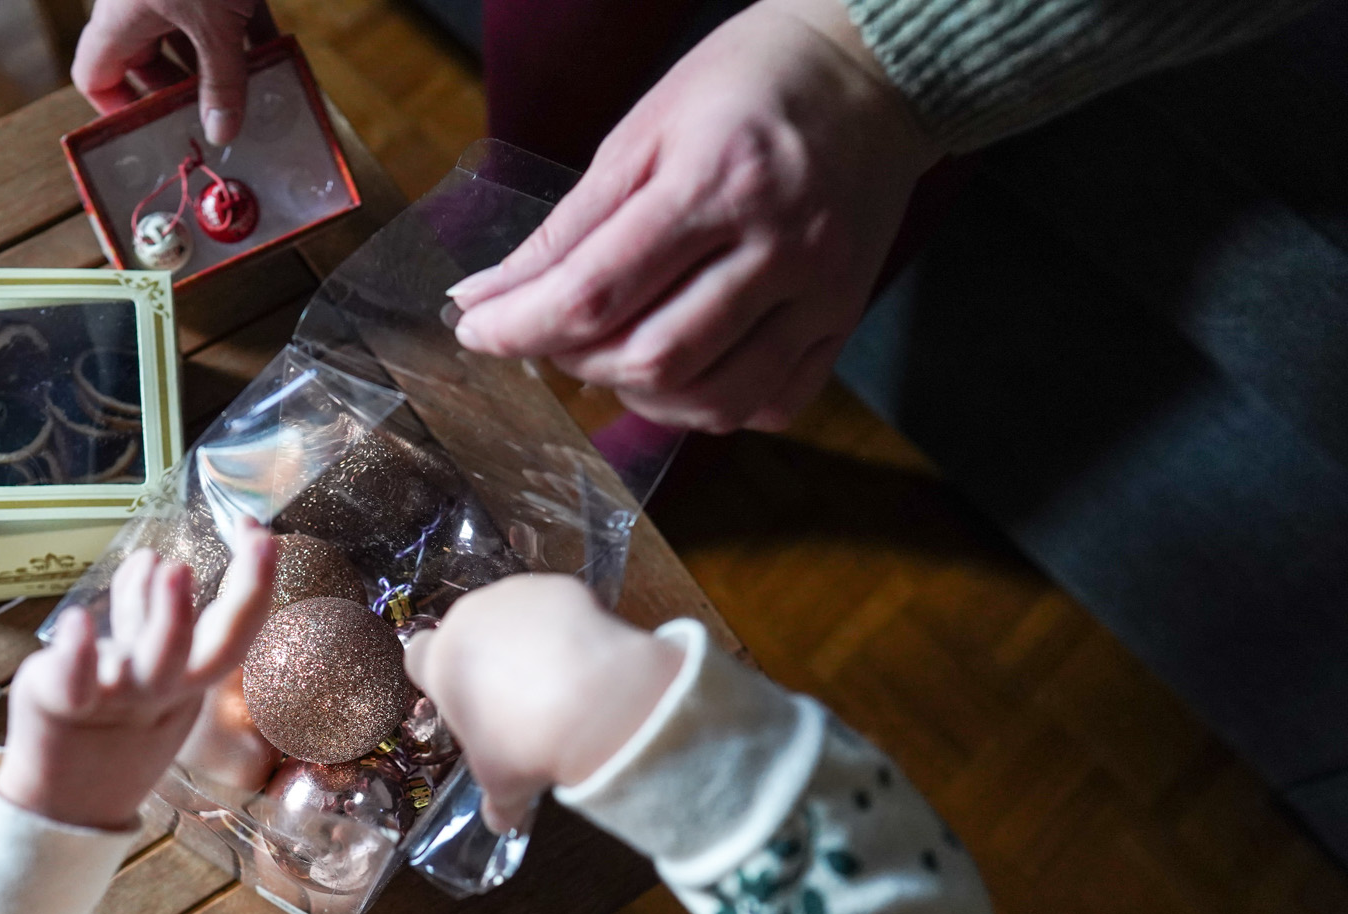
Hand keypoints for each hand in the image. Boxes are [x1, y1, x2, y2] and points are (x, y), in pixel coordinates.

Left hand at [0, 525, 277, 829]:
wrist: (66, 798)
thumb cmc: (112, 722)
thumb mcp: (140, 665)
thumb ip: (142, 611)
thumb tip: (152, 558)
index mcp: (190, 680)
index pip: (237, 630)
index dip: (256, 582)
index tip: (262, 532)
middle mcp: (163, 690)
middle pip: (208, 650)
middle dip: (234, 598)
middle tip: (248, 547)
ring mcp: (118, 698)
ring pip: (152, 661)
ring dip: (164, 614)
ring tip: (163, 564)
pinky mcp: (66, 702)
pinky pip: (77, 679)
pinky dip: (80, 650)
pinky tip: (79, 617)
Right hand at [72, 0, 274, 144]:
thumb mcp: (213, 23)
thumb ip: (221, 78)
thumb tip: (222, 133)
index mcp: (120, 20)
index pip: (96, 77)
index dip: (117, 112)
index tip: (152, 137)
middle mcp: (140, 4)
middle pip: (148, 62)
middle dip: (180, 95)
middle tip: (210, 125)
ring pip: (191, 39)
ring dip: (220, 69)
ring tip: (251, 102)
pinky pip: (227, 14)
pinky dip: (249, 37)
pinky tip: (279, 61)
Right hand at [403, 576, 686, 829]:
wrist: (590, 704)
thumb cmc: (525, 746)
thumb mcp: (503, 782)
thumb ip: (496, 800)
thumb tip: (499, 822)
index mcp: (440, 662)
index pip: (418, 656)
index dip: (437, 674)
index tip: (460, 695)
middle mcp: (468, 619)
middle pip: (465, 631)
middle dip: (485, 656)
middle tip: (514, 697)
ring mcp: (513, 596)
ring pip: (510, 613)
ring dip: (524, 638)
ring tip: (556, 679)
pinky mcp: (557, 586)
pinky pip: (554, 605)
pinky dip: (565, 625)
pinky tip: (584, 658)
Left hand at [447, 0, 937, 433]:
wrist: (872, 71)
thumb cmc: (746, 86)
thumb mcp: (643, 130)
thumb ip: (568, 225)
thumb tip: (487, 296)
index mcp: (717, 182)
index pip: (595, 292)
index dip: (519, 327)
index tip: (475, 331)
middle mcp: (778, 246)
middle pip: (652, 359)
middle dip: (575, 362)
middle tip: (551, 331)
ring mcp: (821, 293)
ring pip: (711, 400)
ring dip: (638, 396)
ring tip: (611, 354)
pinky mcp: (845, 320)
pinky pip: (769, 405)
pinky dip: (711, 407)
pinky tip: (683, 371)